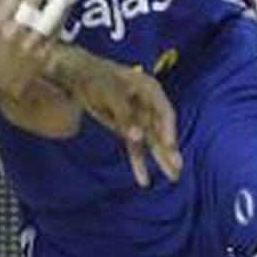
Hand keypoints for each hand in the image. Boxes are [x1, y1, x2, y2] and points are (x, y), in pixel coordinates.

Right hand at [0, 0, 75, 102]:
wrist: (6, 80)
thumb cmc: (2, 46)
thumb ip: (12, 6)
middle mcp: (11, 33)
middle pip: (31, 2)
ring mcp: (27, 45)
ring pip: (48, 17)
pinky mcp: (42, 55)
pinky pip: (56, 31)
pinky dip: (63, 16)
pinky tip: (69, 4)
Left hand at [68, 57, 181, 187]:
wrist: (79, 75)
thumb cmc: (97, 77)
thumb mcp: (110, 92)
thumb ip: (125, 114)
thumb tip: (137, 136)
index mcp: (149, 89)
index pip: (164, 111)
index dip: (168, 128)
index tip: (169, 144)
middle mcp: (149, 105)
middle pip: (162, 129)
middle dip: (170, 150)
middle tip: (177, 169)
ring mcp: (139, 117)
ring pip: (152, 142)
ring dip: (161, 160)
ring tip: (174, 177)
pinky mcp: (128, 129)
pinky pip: (135, 148)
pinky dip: (138, 163)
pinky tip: (143, 181)